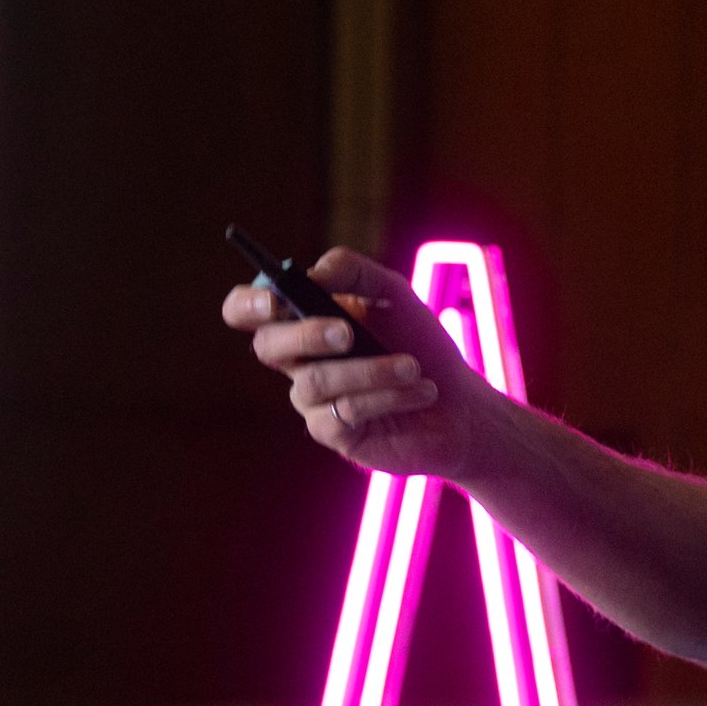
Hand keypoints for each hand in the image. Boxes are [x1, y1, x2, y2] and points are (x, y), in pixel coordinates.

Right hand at [221, 248, 497, 478]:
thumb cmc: (420, 343)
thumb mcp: (394, 295)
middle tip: (348, 333)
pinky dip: (388, 396)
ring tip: (414, 367)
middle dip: (306, 335)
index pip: (248, 311)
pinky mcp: (333, 434)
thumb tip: (314, 271)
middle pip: (268, 347)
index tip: (275, 299)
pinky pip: (345, 412)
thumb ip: (355, 272)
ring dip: (371, 370)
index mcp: (304, 321)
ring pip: (315, 381)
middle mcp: (299, 362)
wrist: (459, 402)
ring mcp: (313, 401)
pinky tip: (421, 392)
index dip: (247, 304)